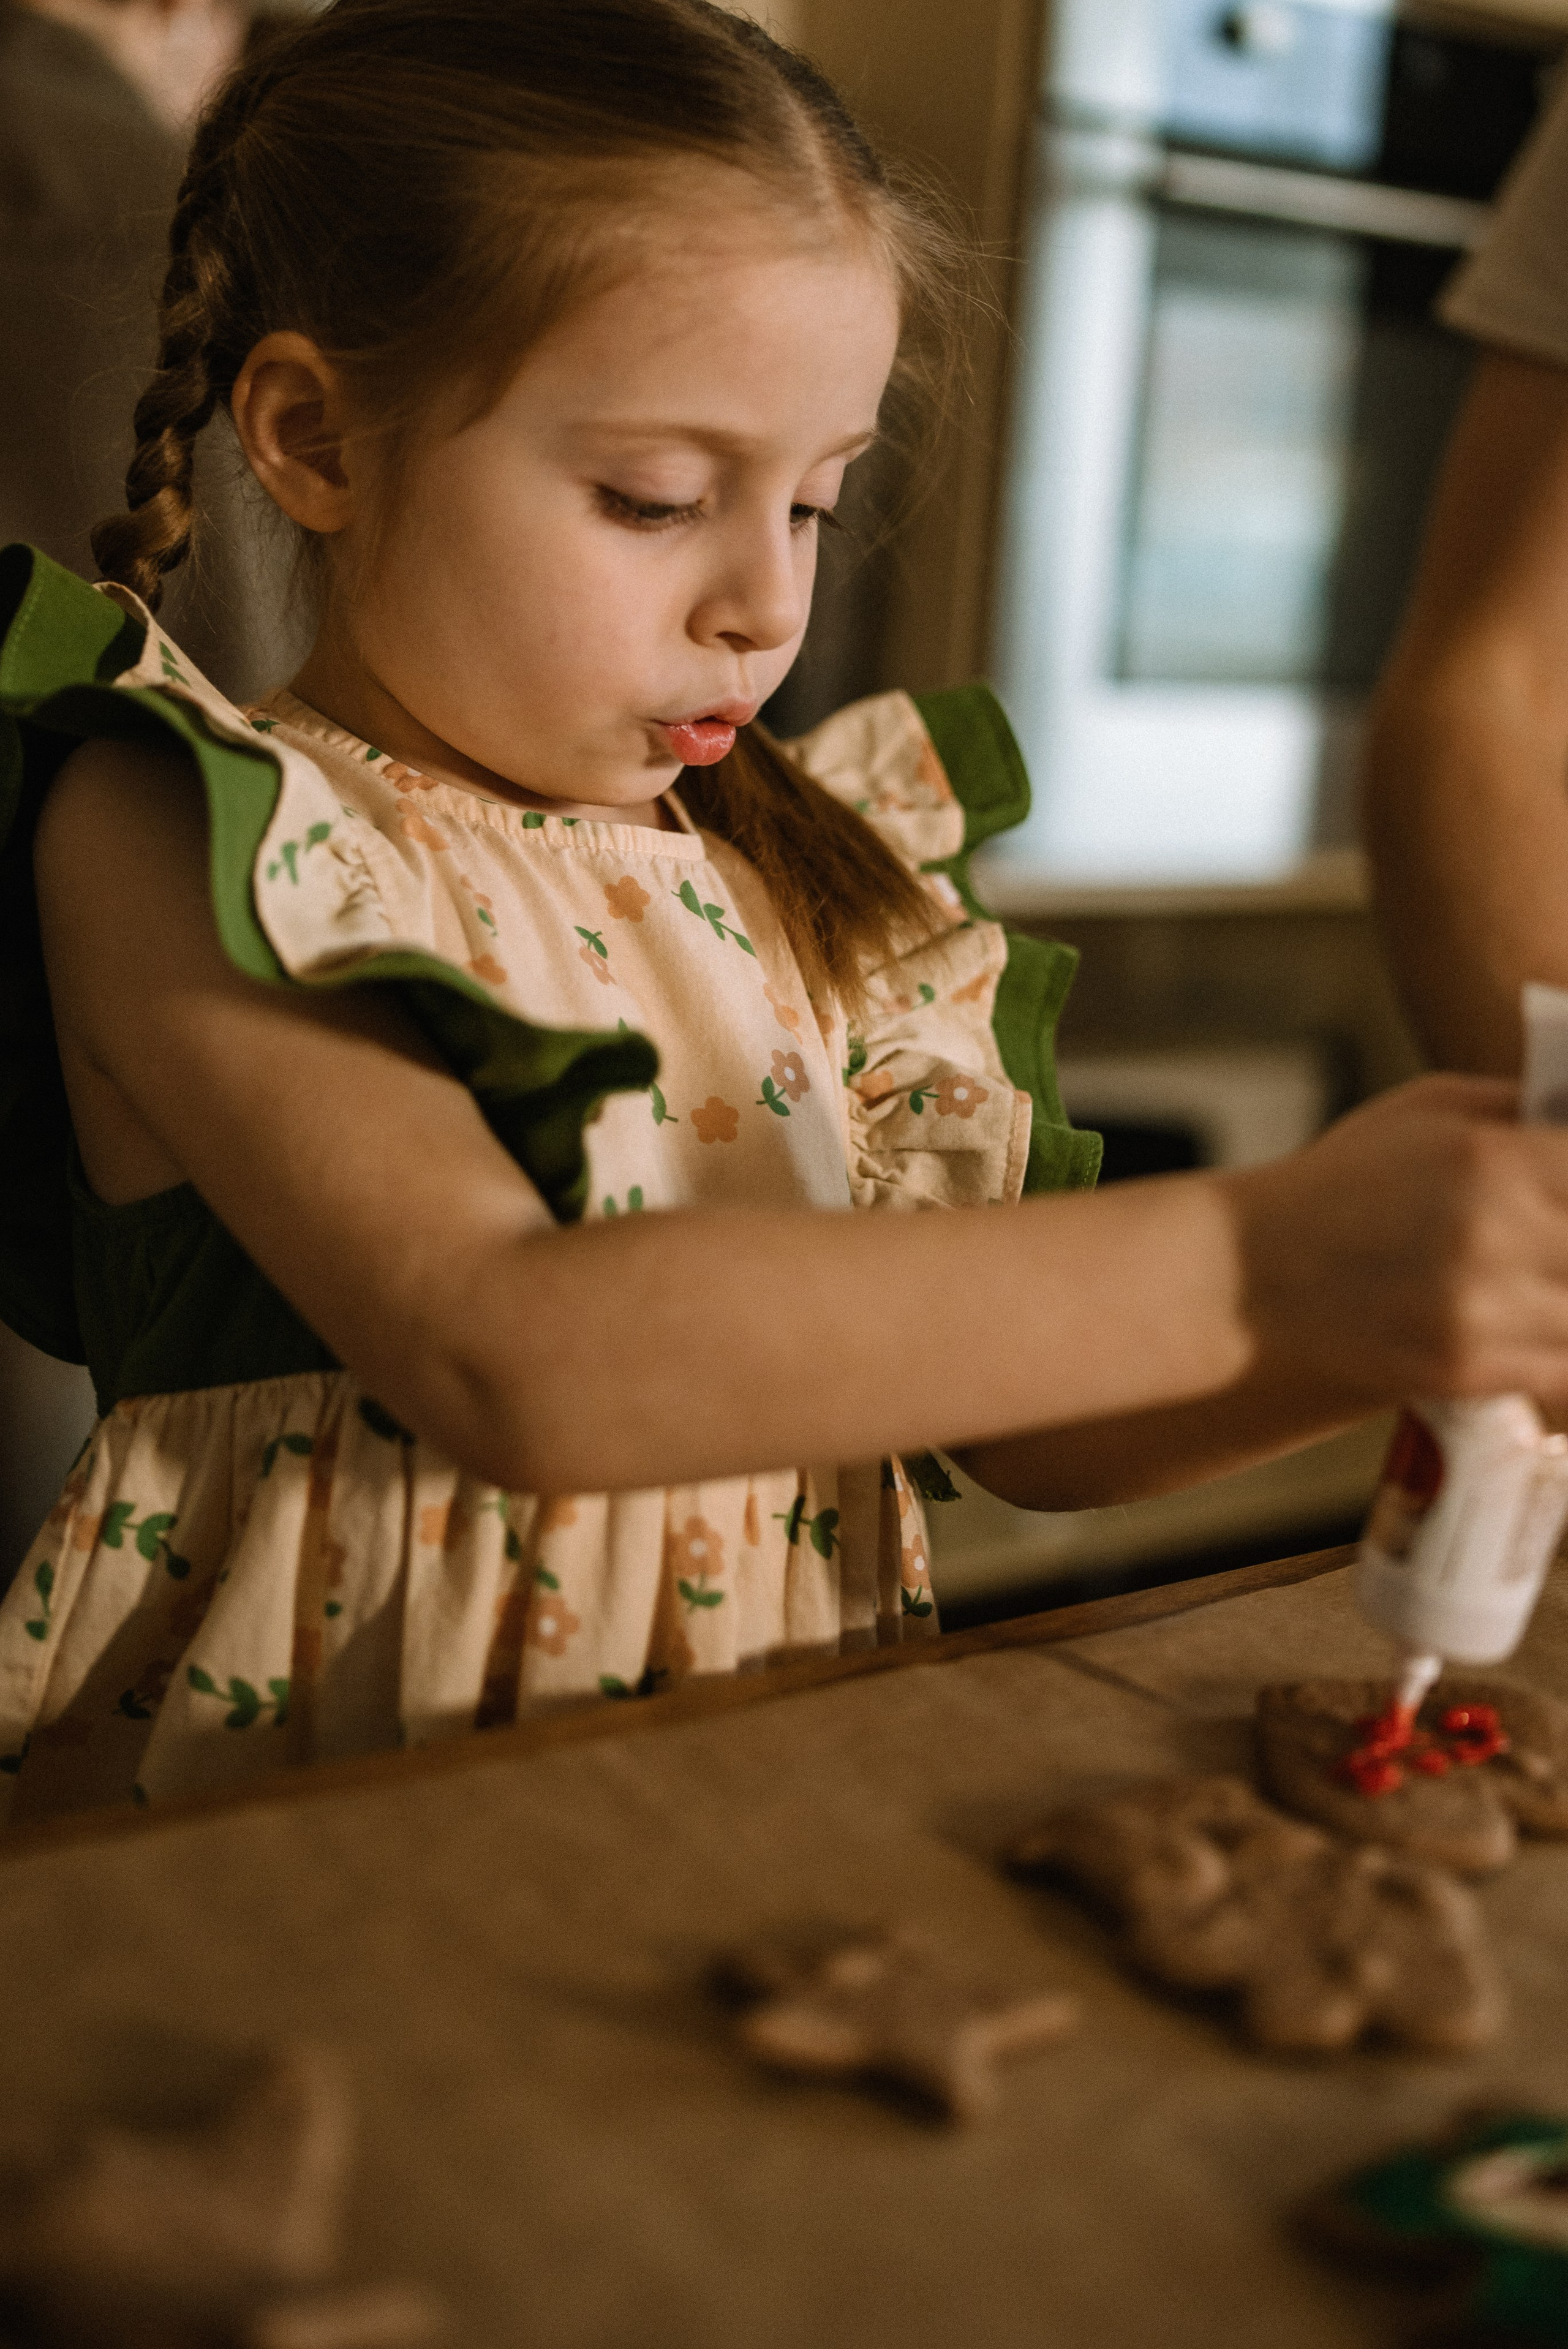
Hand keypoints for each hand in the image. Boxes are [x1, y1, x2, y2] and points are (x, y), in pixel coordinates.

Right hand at [1224, 1073, 1567, 1406]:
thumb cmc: (1342, 1182)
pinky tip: (1540, 1320)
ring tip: (1541, 1276)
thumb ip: (1528, 1110)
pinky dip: (1563, 1346)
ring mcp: (1484, 1312)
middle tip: (1549, 1240)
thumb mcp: (1430, 1110)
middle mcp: (1498, 1235)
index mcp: (1495, 1158)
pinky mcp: (1468, 1370)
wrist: (1251, 1277)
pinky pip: (1566, 1368)